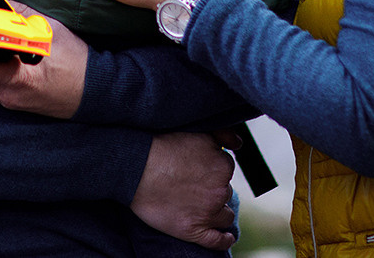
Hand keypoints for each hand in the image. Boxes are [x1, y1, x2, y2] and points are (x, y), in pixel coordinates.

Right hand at [131, 131, 236, 248]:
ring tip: (203, 207)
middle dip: (213, 190)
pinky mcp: (194, 230)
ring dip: (218, 211)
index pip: (225, 170)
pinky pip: (217, 240)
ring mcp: (208, 213)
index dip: (211, 170)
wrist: (136, 168)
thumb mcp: (197, 132)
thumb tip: (238, 144)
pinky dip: (224, 240)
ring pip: (224, 215)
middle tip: (194, 186)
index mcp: (222, 166)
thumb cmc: (162, 148)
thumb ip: (223, 135)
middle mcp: (220, 191)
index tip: (199, 170)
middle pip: (225, 192)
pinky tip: (227, 237)